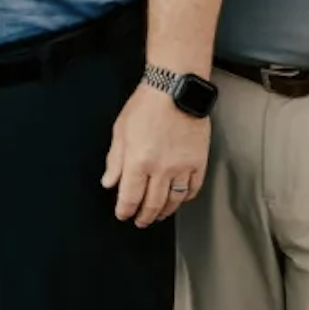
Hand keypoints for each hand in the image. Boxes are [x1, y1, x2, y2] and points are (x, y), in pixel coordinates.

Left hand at [102, 82, 206, 227]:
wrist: (175, 88)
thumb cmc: (146, 105)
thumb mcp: (121, 131)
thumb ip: (115, 160)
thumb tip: (109, 182)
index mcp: (138, 161)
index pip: (130, 197)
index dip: (125, 210)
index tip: (123, 214)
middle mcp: (161, 168)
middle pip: (152, 204)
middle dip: (144, 216)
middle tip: (140, 221)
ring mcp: (182, 166)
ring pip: (173, 200)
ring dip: (164, 212)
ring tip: (158, 215)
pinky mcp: (199, 161)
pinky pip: (193, 188)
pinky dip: (185, 198)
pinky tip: (179, 199)